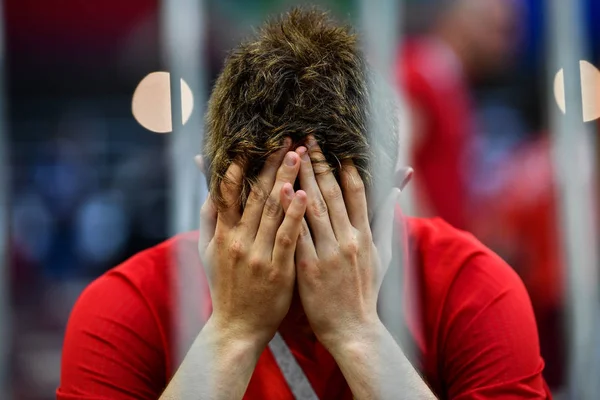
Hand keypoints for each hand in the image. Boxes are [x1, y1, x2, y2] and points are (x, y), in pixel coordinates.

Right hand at [197, 139, 306, 348]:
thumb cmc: (225, 285)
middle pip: (255, 195)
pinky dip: (294, 214)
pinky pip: (287, 237)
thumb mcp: (207, 250)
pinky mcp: (278, 270)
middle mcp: (237, 240)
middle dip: (270, 165)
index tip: (253, 142)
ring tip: (298, 155)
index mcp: (221, 234)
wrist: (237, 327)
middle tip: (286, 139)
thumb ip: (209, 216)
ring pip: (272, 210)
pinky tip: (303, 194)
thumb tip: (208, 182)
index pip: (228, 191)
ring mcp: (258, 255)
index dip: (240, 164)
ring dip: (285, 180)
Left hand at [281, 137, 399, 351]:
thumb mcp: (383, 255)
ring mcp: (329, 253)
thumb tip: (395, 189)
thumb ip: (386, 221)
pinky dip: (289, 210)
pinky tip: (279, 189)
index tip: (334, 145)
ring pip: (313, 207)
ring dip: (301, 177)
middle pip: (332, 193)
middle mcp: (349, 239)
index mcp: (366, 235)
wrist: (354, 330)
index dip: (345, 166)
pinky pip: (297, 233)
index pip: (357, 191)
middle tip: (306, 138)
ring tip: (289, 153)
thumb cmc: (366, 292)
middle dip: (319, 162)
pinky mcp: (309, 267)